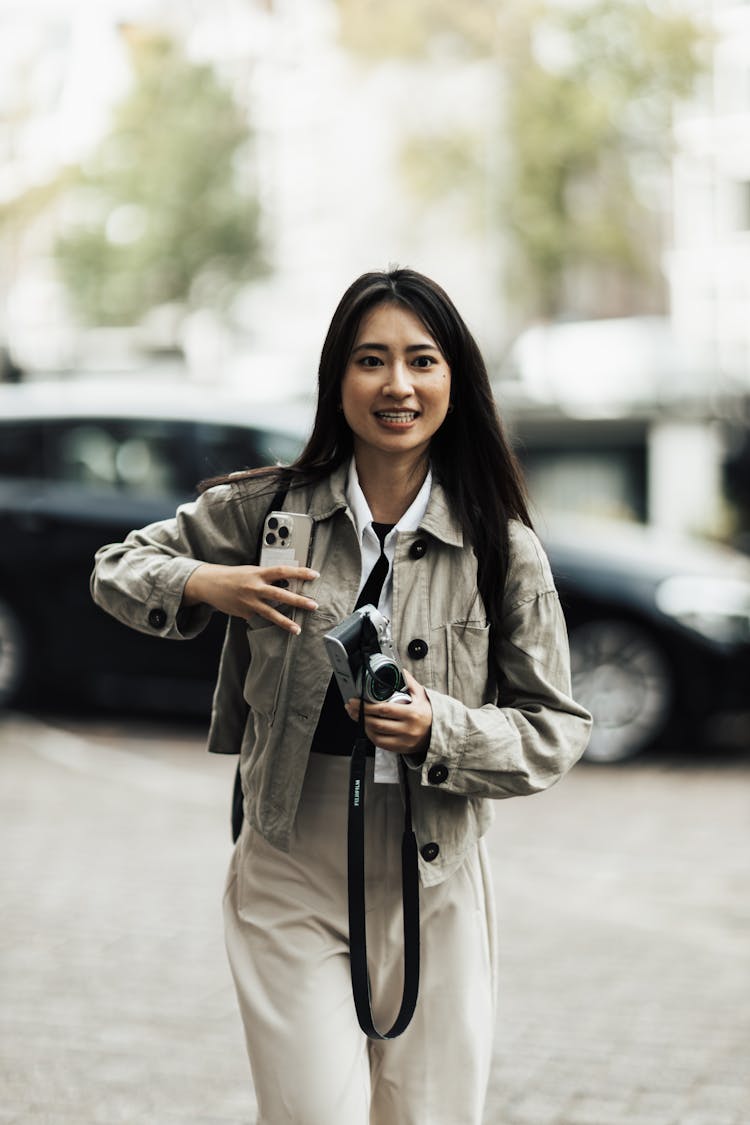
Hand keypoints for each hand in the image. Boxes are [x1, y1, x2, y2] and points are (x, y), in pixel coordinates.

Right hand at [183, 563, 318, 634]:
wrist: (210, 583)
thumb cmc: (233, 576)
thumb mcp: (252, 571)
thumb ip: (267, 577)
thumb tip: (286, 583)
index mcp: (259, 573)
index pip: (283, 571)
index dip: (300, 572)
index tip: (314, 575)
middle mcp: (255, 587)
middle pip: (281, 594)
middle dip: (299, 601)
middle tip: (314, 605)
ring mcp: (249, 601)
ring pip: (271, 613)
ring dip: (286, 622)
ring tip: (297, 629)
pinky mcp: (244, 613)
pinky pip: (259, 619)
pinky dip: (267, 622)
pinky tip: (274, 626)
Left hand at [345, 668, 431, 755]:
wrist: (439, 733)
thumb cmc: (428, 713)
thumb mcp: (421, 695)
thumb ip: (409, 682)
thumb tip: (398, 669)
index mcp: (412, 713)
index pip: (384, 710)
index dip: (367, 706)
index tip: (356, 701)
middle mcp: (407, 729)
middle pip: (377, 723)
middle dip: (360, 715)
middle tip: (351, 707)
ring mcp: (404, 740)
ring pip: (376, 734)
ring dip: (363, 725)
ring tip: (356, 716)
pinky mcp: (401, 748)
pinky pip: (381, 744)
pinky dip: (371, 735)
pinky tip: (367, 727)